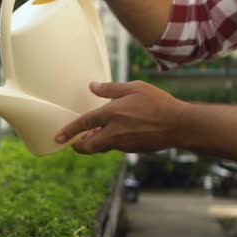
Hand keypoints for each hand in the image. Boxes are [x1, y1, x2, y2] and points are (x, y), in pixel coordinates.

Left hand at [55, 81, 187, 153]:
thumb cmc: (157, 102)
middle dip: (78, 146)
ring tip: (93, 134)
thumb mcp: (134, 88)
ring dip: (94, 143)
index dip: (69, 131)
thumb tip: (92, 86)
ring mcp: (123, 144)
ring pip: (101, 147)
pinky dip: (110, 142)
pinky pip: (115, 147)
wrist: (179, 125)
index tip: (57, 138)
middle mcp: (114, 132)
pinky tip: (116, 133)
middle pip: (88, 146)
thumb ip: (111, 89)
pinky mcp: (131, 150)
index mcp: (112, 114)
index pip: (84, 124)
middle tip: (73, 142)